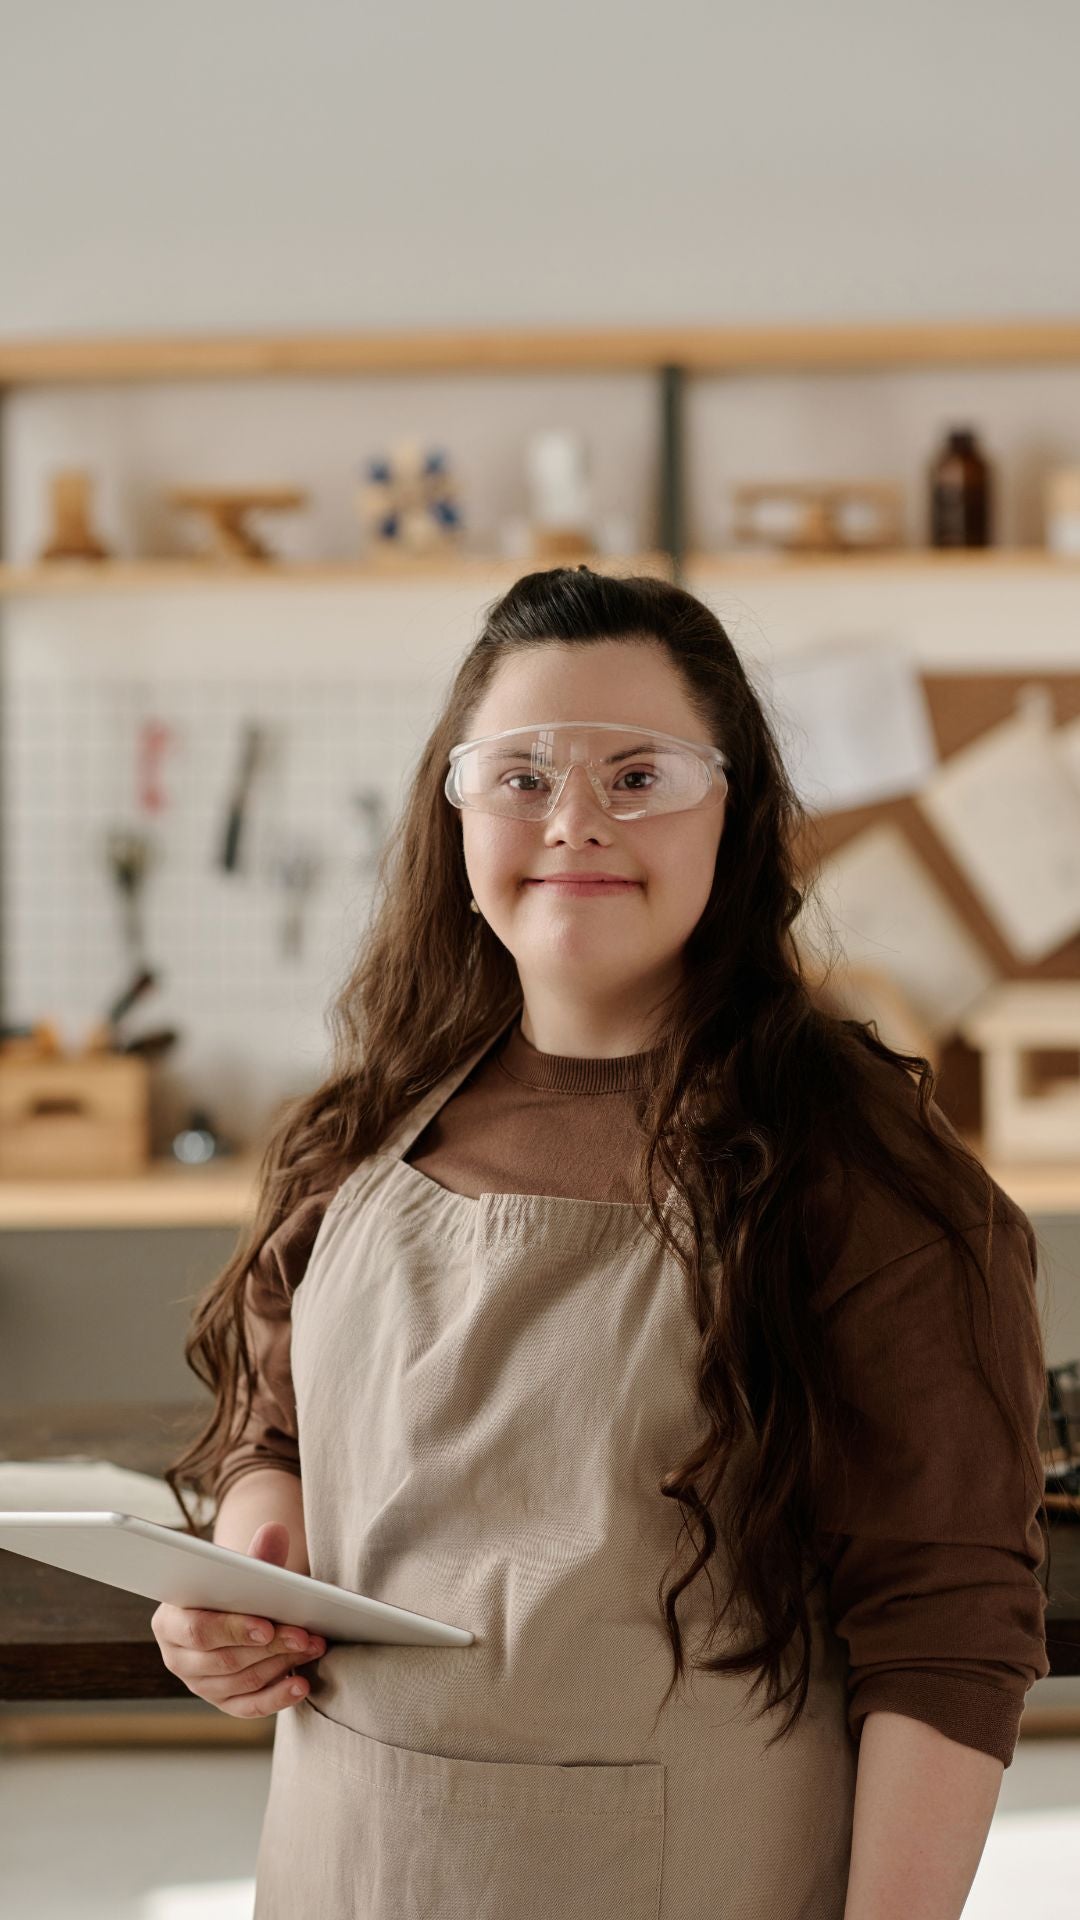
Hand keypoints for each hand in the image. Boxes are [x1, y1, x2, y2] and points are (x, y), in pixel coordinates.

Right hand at [150, 1520, 326, 1717]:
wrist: (230, 1608)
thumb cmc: (232, 1587)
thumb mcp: (240, 1571)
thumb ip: (257, 1555)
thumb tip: (275, 1530)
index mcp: (169, 1621)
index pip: (198, 1631)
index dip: (233, 1629)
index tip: (267, 1626)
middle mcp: (178, 1658)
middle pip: (225, 1659)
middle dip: (270, 1646)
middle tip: (304, 1634)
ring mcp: (199, 1684)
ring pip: (241, 1681)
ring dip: (281, 1664)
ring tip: (311, 1647)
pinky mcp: (222, 1702)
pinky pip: (248, 1707)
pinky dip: (277, 1698)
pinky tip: (301, 1685)